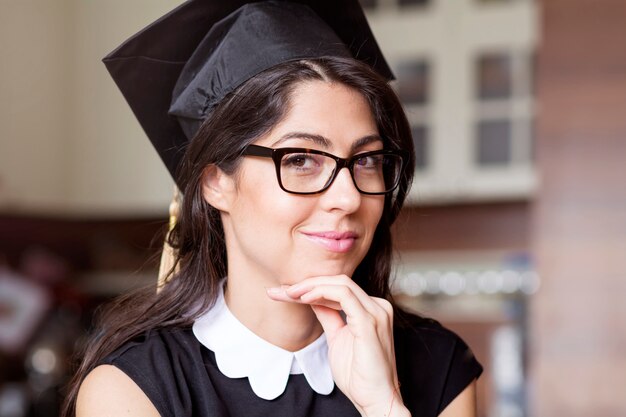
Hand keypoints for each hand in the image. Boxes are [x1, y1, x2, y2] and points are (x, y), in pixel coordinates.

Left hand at [267, 276, 409, 416]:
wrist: (376, 399)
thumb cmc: (359, 375)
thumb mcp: (337, 337)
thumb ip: (328, 316)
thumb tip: (312, 299)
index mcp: (372, 309)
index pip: (340, 288)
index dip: (312, 287)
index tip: (286, 292)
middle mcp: (378, 306)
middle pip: (339, 281)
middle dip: (308, 283)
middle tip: (283, 289)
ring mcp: (376, 312)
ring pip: (341, 284)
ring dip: (311, 286)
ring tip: (290, 293)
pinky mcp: (369, 321)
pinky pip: (344, 296)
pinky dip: (321, 293)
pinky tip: (304, 299)